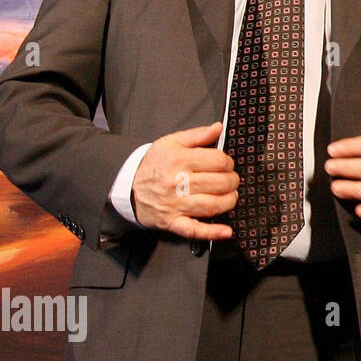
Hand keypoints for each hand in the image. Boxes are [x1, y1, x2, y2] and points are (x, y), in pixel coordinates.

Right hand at [131, 122, 237, 239]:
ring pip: (212, 205)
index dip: (228, 162)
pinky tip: (226, 231)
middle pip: (220, 183)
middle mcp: (177, 182)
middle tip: (230, 180)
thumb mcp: (170, 142)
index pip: (218, 161)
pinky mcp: (172, 221)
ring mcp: (175, 204)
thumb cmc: (153, 164)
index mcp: (179, 160)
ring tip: (230, 196)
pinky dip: (212, 232)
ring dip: (229, 201)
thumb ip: (197, 135)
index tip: (226, 164)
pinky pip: (194, 230)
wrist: (128, 188)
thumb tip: (218, 127)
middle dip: (232, 181)